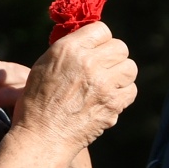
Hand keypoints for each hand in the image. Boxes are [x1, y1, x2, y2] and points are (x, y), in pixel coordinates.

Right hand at [15, 23, 137, 148]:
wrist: (42, 138)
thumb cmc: (37, 103)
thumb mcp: (44, 66)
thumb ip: (70, 51)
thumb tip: (92, 43)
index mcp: (68, 49)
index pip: (102, 30)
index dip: (100, 41)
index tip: (96, 51)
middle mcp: (88, 63)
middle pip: (121, 48)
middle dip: (113, 58)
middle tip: (103, 70)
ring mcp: (103, 84)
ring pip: (130, 68)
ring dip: (121, 75)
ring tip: (106, 85)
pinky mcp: (113, 104)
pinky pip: (131, 90)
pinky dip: (122, 95)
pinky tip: (108, 100)